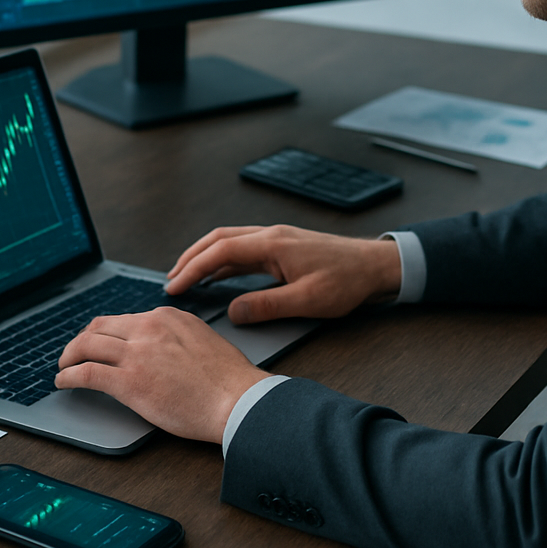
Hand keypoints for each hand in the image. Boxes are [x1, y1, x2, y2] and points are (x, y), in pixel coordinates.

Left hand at [55, 308, 267, 442]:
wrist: (238, 399)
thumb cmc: (228, 379)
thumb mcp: (202, 339)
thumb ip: (176, 338)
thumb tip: (160, 349)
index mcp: (166, 317)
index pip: (123, 319)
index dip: (104, 332)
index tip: (97, 342)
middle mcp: (148, 328)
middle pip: (99, 327)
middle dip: (81, 340)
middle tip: (74, 354)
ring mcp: (137, 353)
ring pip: (86, 345)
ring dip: (69, 356)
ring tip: (63, 367)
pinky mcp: (129, 381)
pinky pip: (87, 372)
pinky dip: (69, 376)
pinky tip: (64, 382)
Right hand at [165, 225, 401, 323]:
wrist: (375, 266)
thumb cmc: (347, 281)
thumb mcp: (307, 301)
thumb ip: (267, 306)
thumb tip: (233, 312)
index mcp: (273, 244)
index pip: (221, 251)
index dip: (193, 268)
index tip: (175, 286)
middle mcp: (270, 235)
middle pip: (218, 240)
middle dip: (190, 258)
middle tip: (171, 280)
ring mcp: (276, 239)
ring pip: (230, 241)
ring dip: (205, 257)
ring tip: (186, 277)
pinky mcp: (283, 247)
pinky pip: (244, 249)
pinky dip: (224, 260)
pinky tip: (218, 275)